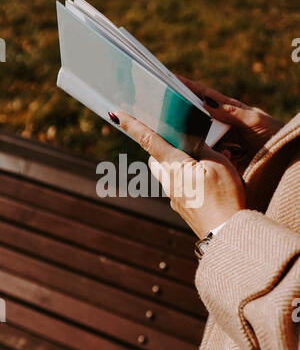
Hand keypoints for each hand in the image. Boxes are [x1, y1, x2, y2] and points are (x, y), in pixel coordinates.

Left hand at [113, 111, 244, 237]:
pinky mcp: (181, 209)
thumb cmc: (225, 198)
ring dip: (175, 165)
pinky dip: (184, 180)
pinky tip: (204, 185)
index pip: (149, 141)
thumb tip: (192, 140)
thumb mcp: (220, 164)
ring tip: (201, 165)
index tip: (116, 115)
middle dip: (161, 147)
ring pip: (166, 174)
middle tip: (179, 141)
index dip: (132, 125)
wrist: (227, 234)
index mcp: (175, 167)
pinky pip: (177, 188)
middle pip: (155, 159)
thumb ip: (203, 148)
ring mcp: (173, 198)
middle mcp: (168, 183)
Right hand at [177, 75, 283, 172]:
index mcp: (230, 111)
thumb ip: (231, 112)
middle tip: (175, 117)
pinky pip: (210, 157)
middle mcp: (224, 126)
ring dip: (203, 143)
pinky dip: (212, 157)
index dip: (190, 88)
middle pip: (199, 120)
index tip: (173, 78)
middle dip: (189, 120)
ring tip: (215, 145)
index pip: (206, 96)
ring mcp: (223, 143)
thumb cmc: (274, 135)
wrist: (285, 161)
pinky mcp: (223, 159)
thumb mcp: (254, 121)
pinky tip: (223, 157)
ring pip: (202, 140)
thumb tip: (207, 102)